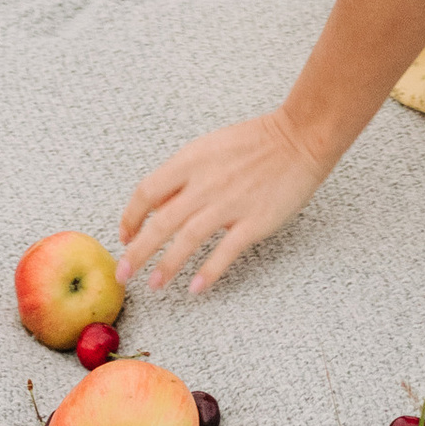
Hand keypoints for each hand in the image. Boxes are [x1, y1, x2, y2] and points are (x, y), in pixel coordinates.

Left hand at [120, 103, 329, 295]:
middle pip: (161, 222)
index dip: (131, 217)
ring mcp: (230, 203)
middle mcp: (205, 182)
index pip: (147, 192)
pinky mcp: (254, 221)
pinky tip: (196, 288)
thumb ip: (182, 176)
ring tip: (155, 285)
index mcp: (191, 160)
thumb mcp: (208, 147)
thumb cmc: (255, 142)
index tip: (125, 236)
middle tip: (124, 274)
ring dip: (167, 266)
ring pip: (187, 240)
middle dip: (138, 252)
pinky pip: (225, 252)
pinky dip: (208, 272)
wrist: (300, 137)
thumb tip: (155, 205)